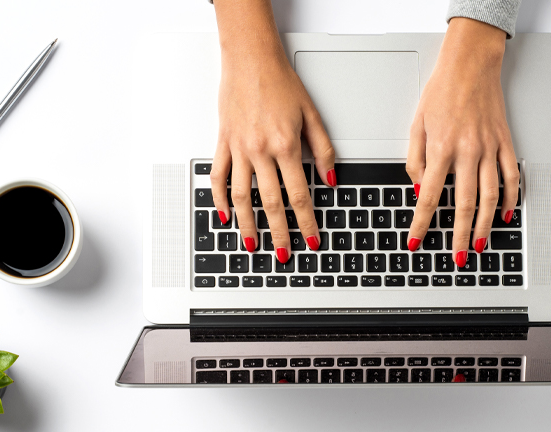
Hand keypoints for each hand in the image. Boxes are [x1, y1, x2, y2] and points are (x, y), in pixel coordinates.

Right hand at [210, 0, 335, 262]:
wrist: (250, 59)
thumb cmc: (280, 82)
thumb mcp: (312, 114)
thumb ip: (322, 149)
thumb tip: (330, 179)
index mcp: (286, 146)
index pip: (300, 195)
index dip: (307, 222)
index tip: (312, 239)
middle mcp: (261, 151)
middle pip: (271, 203)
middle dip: (279, 233)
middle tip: (283, 254)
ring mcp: (239, 149)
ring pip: (242, 196)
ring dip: (248, 224)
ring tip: (252, 244)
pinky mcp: (223, 142)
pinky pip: (219, 177)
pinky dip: (221, 199)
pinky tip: (226, 215)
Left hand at [405, 17, 518, 265]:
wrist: (470, 64)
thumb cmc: (441, 91)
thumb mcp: (416, 124)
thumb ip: (416, 161)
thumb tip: (421, 191)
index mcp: (442, 148)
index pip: (429, 197)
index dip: (421, 223)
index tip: (416, 241)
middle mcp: (468, 151)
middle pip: (464, 204)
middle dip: (459, 236)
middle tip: (458, 257)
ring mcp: (490, 148)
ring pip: (490, 196)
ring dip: (485, 225)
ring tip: (480, 244)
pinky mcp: (505, 143)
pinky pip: (511, 177)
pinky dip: (510, 199)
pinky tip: (505, 215)